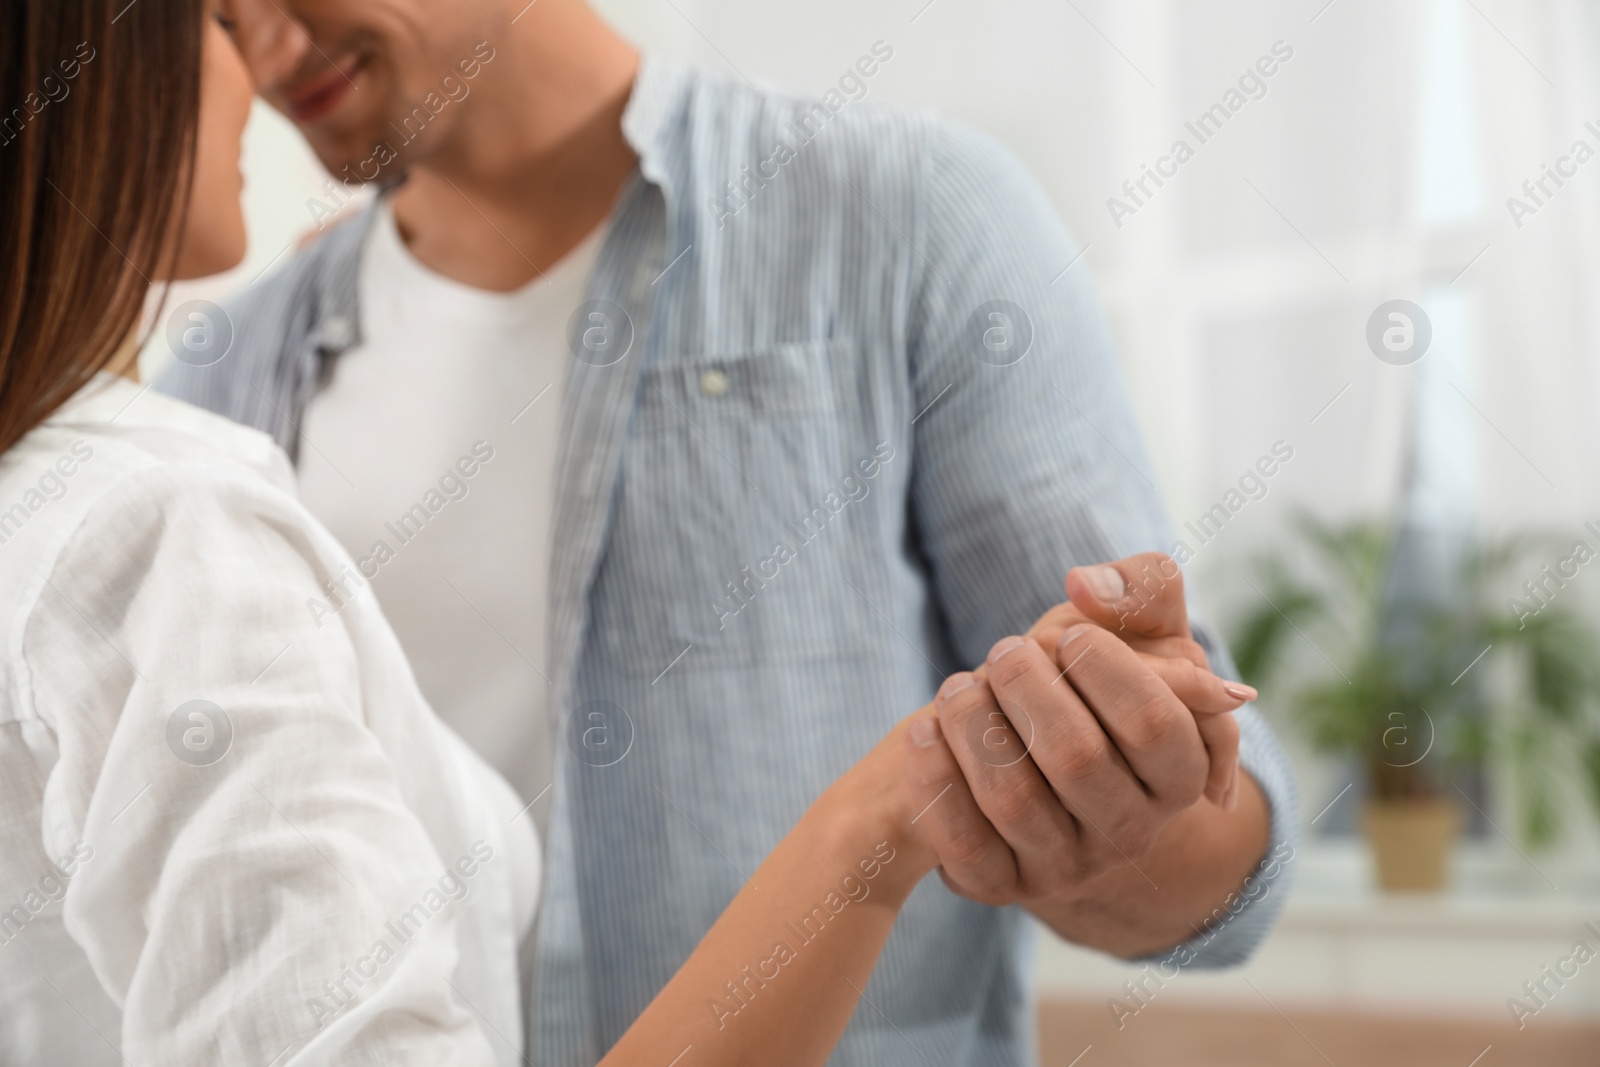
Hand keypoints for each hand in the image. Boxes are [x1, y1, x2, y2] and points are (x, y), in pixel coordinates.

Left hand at [900, 553, 1255, 914]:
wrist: (1029, 760)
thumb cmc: (1091, 683)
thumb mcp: (1136, 632)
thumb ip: (1142, 589)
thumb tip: (1088, 588)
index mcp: (1180, 775)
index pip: (1155, 722)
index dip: (1102, 664)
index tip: (1067, 635)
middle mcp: (1131, 833)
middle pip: (1077, 757)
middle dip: (1026, 685)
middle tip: (1005, 651)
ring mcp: (1065, 867)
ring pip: (1013, 797)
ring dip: (972, 721)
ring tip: (959, 686)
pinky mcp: (1000, 886)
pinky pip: (962, 841)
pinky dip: (935, 774)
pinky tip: (926, 729)